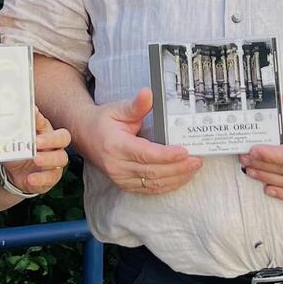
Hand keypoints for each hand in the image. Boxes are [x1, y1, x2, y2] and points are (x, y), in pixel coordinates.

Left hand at [2, 108, 71, 195]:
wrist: (16, 173)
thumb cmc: (21, 151)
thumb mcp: (18, 139)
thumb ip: (22, 126)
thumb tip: (27, 110)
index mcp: (47, 133)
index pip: (46, 122)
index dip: (41, 120)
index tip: (31, 116)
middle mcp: (55, 146)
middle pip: (63, 139)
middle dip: (50, 139)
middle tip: (37, 142)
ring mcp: (55, 162)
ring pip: (61, 158)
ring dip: (48, 159)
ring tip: (35, 159)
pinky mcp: (51, 178)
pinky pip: (51, 178)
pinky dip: (41, 178)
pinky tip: (31, 178)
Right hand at [81, 88, 201, 195]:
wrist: (85, 136)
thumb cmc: (103, 121)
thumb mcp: (117, 109)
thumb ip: (136, 105)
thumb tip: (148, 94)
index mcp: (116, 146)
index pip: (145, 154)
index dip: (166, 155)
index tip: (184, 151)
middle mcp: (117, 166)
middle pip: (153, 171)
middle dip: (178, 167)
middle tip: (197, 160)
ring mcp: (120, 178)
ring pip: (153, 183)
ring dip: (176, 178)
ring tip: (194, 168)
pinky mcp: (125, 184)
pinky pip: (150, 189)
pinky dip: (168, 185)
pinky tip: (181, 177)